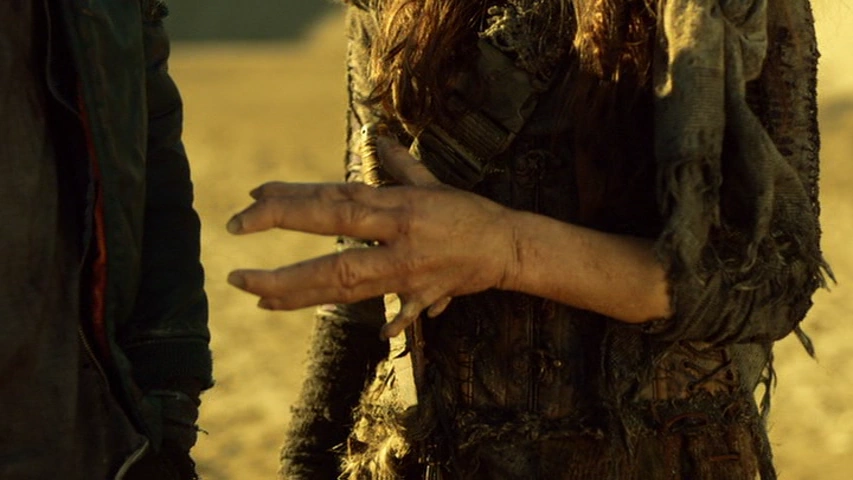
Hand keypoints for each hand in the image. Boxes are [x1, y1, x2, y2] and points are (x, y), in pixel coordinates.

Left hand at [226, 140, 517, 338]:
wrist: (507, 246)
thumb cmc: (466, 211)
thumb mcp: (432, 181)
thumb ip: (397, 163)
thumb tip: (374, 136)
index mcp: (398, 208)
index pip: (336, 204)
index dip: (292, 204)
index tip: (252, 203)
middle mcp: (399, 242)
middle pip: (333, 257)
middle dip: (282, 268)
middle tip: (236, 273)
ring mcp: (410, 275)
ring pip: (350, 290)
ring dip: (301, 297)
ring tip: (259, 298)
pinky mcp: (424, 298)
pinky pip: (400, 314)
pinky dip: (386, 323)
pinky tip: (366, 332)